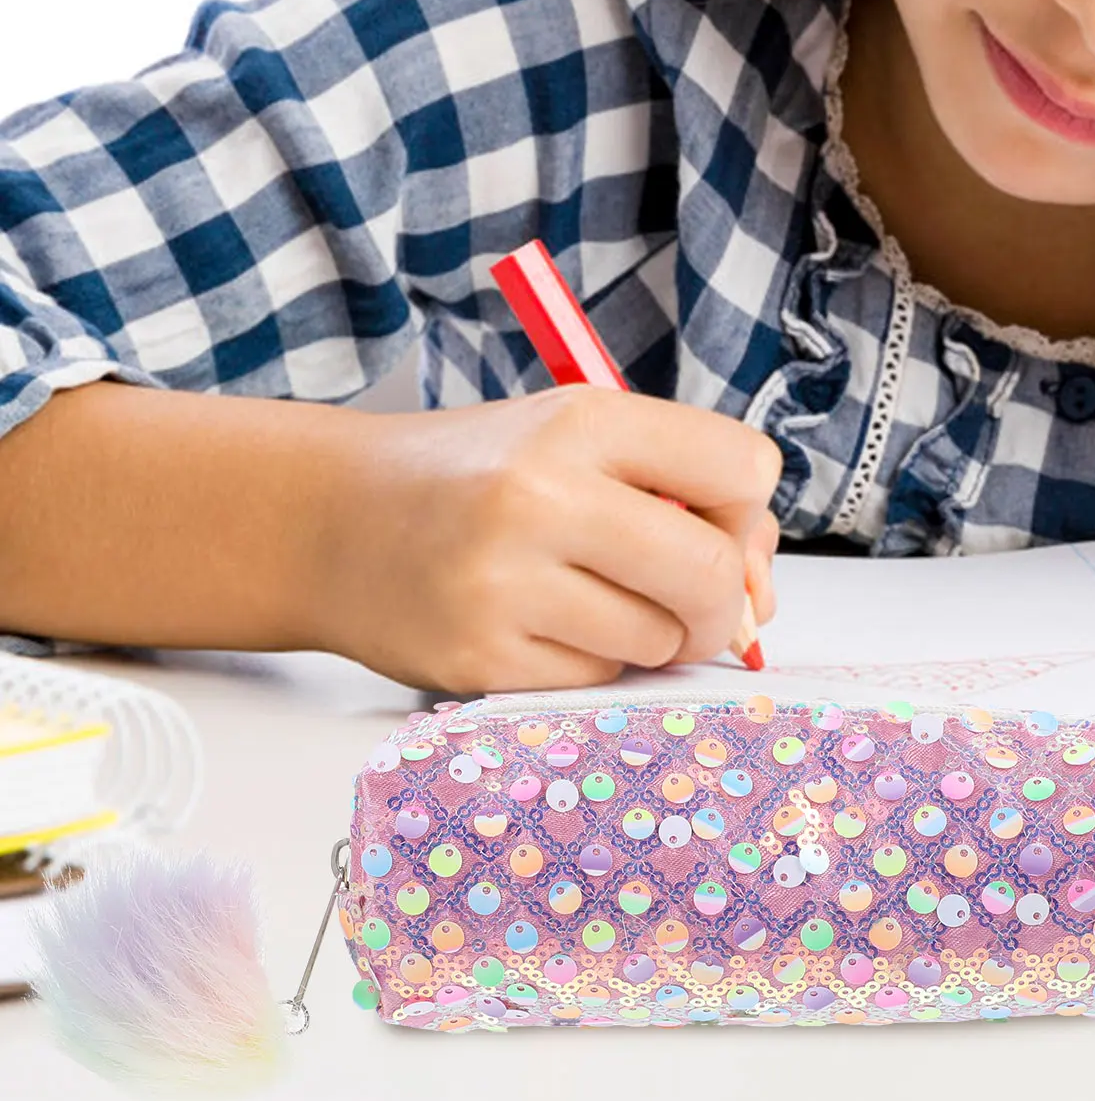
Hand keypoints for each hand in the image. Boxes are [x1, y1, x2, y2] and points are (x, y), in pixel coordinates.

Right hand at [317, 387, 782, 691]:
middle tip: (688, 600)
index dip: (747, 511)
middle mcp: (541, 495)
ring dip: (648, 635)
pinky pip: (596, 681)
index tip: (717, 525)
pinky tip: (539, 627)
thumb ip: (678, 494)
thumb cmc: (476, 480)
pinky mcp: (478, 658)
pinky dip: (589, 664)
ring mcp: (504, 583)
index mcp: (581, 419)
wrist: (329, 521)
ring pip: (658, 641)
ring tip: (586, 598)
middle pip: (712, 574)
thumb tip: (757, 599)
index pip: (742, 468)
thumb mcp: (573, 443)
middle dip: (721, 602)